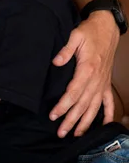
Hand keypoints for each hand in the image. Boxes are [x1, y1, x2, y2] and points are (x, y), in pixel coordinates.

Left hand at [50, 11, 118, 136]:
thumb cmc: (89, 32)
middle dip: (71, 120)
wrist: (107, 28)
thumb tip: (56, 62)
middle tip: (60, 133)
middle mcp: (96, 80)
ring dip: (86, 122)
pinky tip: (104, 126)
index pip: (73, 93)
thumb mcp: (75, 36)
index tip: (53, 115)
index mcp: (87, 70)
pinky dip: (108, 114)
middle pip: (82, 105)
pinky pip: (108, 102)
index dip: (63, 106)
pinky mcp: (106, 82)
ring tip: (76, 135)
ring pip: (94, 107)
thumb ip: (65, 50)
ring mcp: (102, 83)